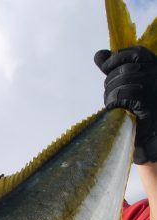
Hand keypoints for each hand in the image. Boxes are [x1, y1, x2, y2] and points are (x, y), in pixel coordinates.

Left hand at [94, 46, 156, 163]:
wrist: (151, 136)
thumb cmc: (138, 110)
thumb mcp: (127, 84)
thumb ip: (114, 68)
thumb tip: (98, 55)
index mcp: (155, 68)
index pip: (137, 53)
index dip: (119, 57)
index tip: (105, 66)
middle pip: (127, 68)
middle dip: (111, 81)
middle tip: (109, 96)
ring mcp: (154, 89)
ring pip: (124, 80)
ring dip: (111, 93)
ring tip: (111, 104)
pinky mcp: (148, 104)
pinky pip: (125, 94)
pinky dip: (115, 100)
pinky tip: (115, 108)